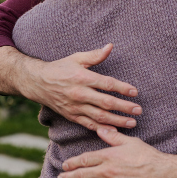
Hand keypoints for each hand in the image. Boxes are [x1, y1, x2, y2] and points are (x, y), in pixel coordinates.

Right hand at [16, 44, 141, 130]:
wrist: (37, 83)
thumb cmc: (60, 68)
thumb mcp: (77, 58)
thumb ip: (95, 55)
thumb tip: (111, 46)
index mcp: (82, 78)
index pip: (107, 84)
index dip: (122, 88)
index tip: (135, 92)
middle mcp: (79, 94)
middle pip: (106, 102)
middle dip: (124, 107)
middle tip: (139, 110)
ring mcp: (75, 107)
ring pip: (99, 116)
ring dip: (117, 120)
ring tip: (132, 123)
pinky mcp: (71, 116)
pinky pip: (89, 124)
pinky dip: (102, 128)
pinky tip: (115, 131)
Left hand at [57, 128, 176, 177]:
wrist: (162, 175)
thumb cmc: (147, 156)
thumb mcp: (130, 142)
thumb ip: (113, 137)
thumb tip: (101, 129)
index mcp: (109, 157)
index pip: (84, 160)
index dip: (72, 163)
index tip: (65, 165)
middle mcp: (107, 172)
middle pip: (81, 176)